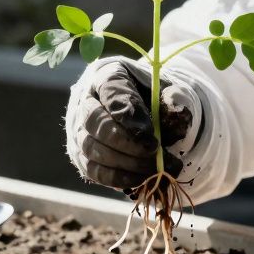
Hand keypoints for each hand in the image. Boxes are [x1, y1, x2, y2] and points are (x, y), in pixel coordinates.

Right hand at [67, 59, 196, 192]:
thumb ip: (174, 98)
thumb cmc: (152, 96)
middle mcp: (84, 100)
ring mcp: (77, 129)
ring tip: (156, 169)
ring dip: (126, 163)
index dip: (129, 114)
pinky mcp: (80, 155)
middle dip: (127, 143)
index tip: (151, 133)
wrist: (143, 110)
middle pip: (95, 123)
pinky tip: (142, 179)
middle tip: (154, 151)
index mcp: (106, 74)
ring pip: (92, 150)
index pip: (110, 91)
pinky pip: (94, 171)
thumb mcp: (167, 90)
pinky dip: (119, 178)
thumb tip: (177, 115)